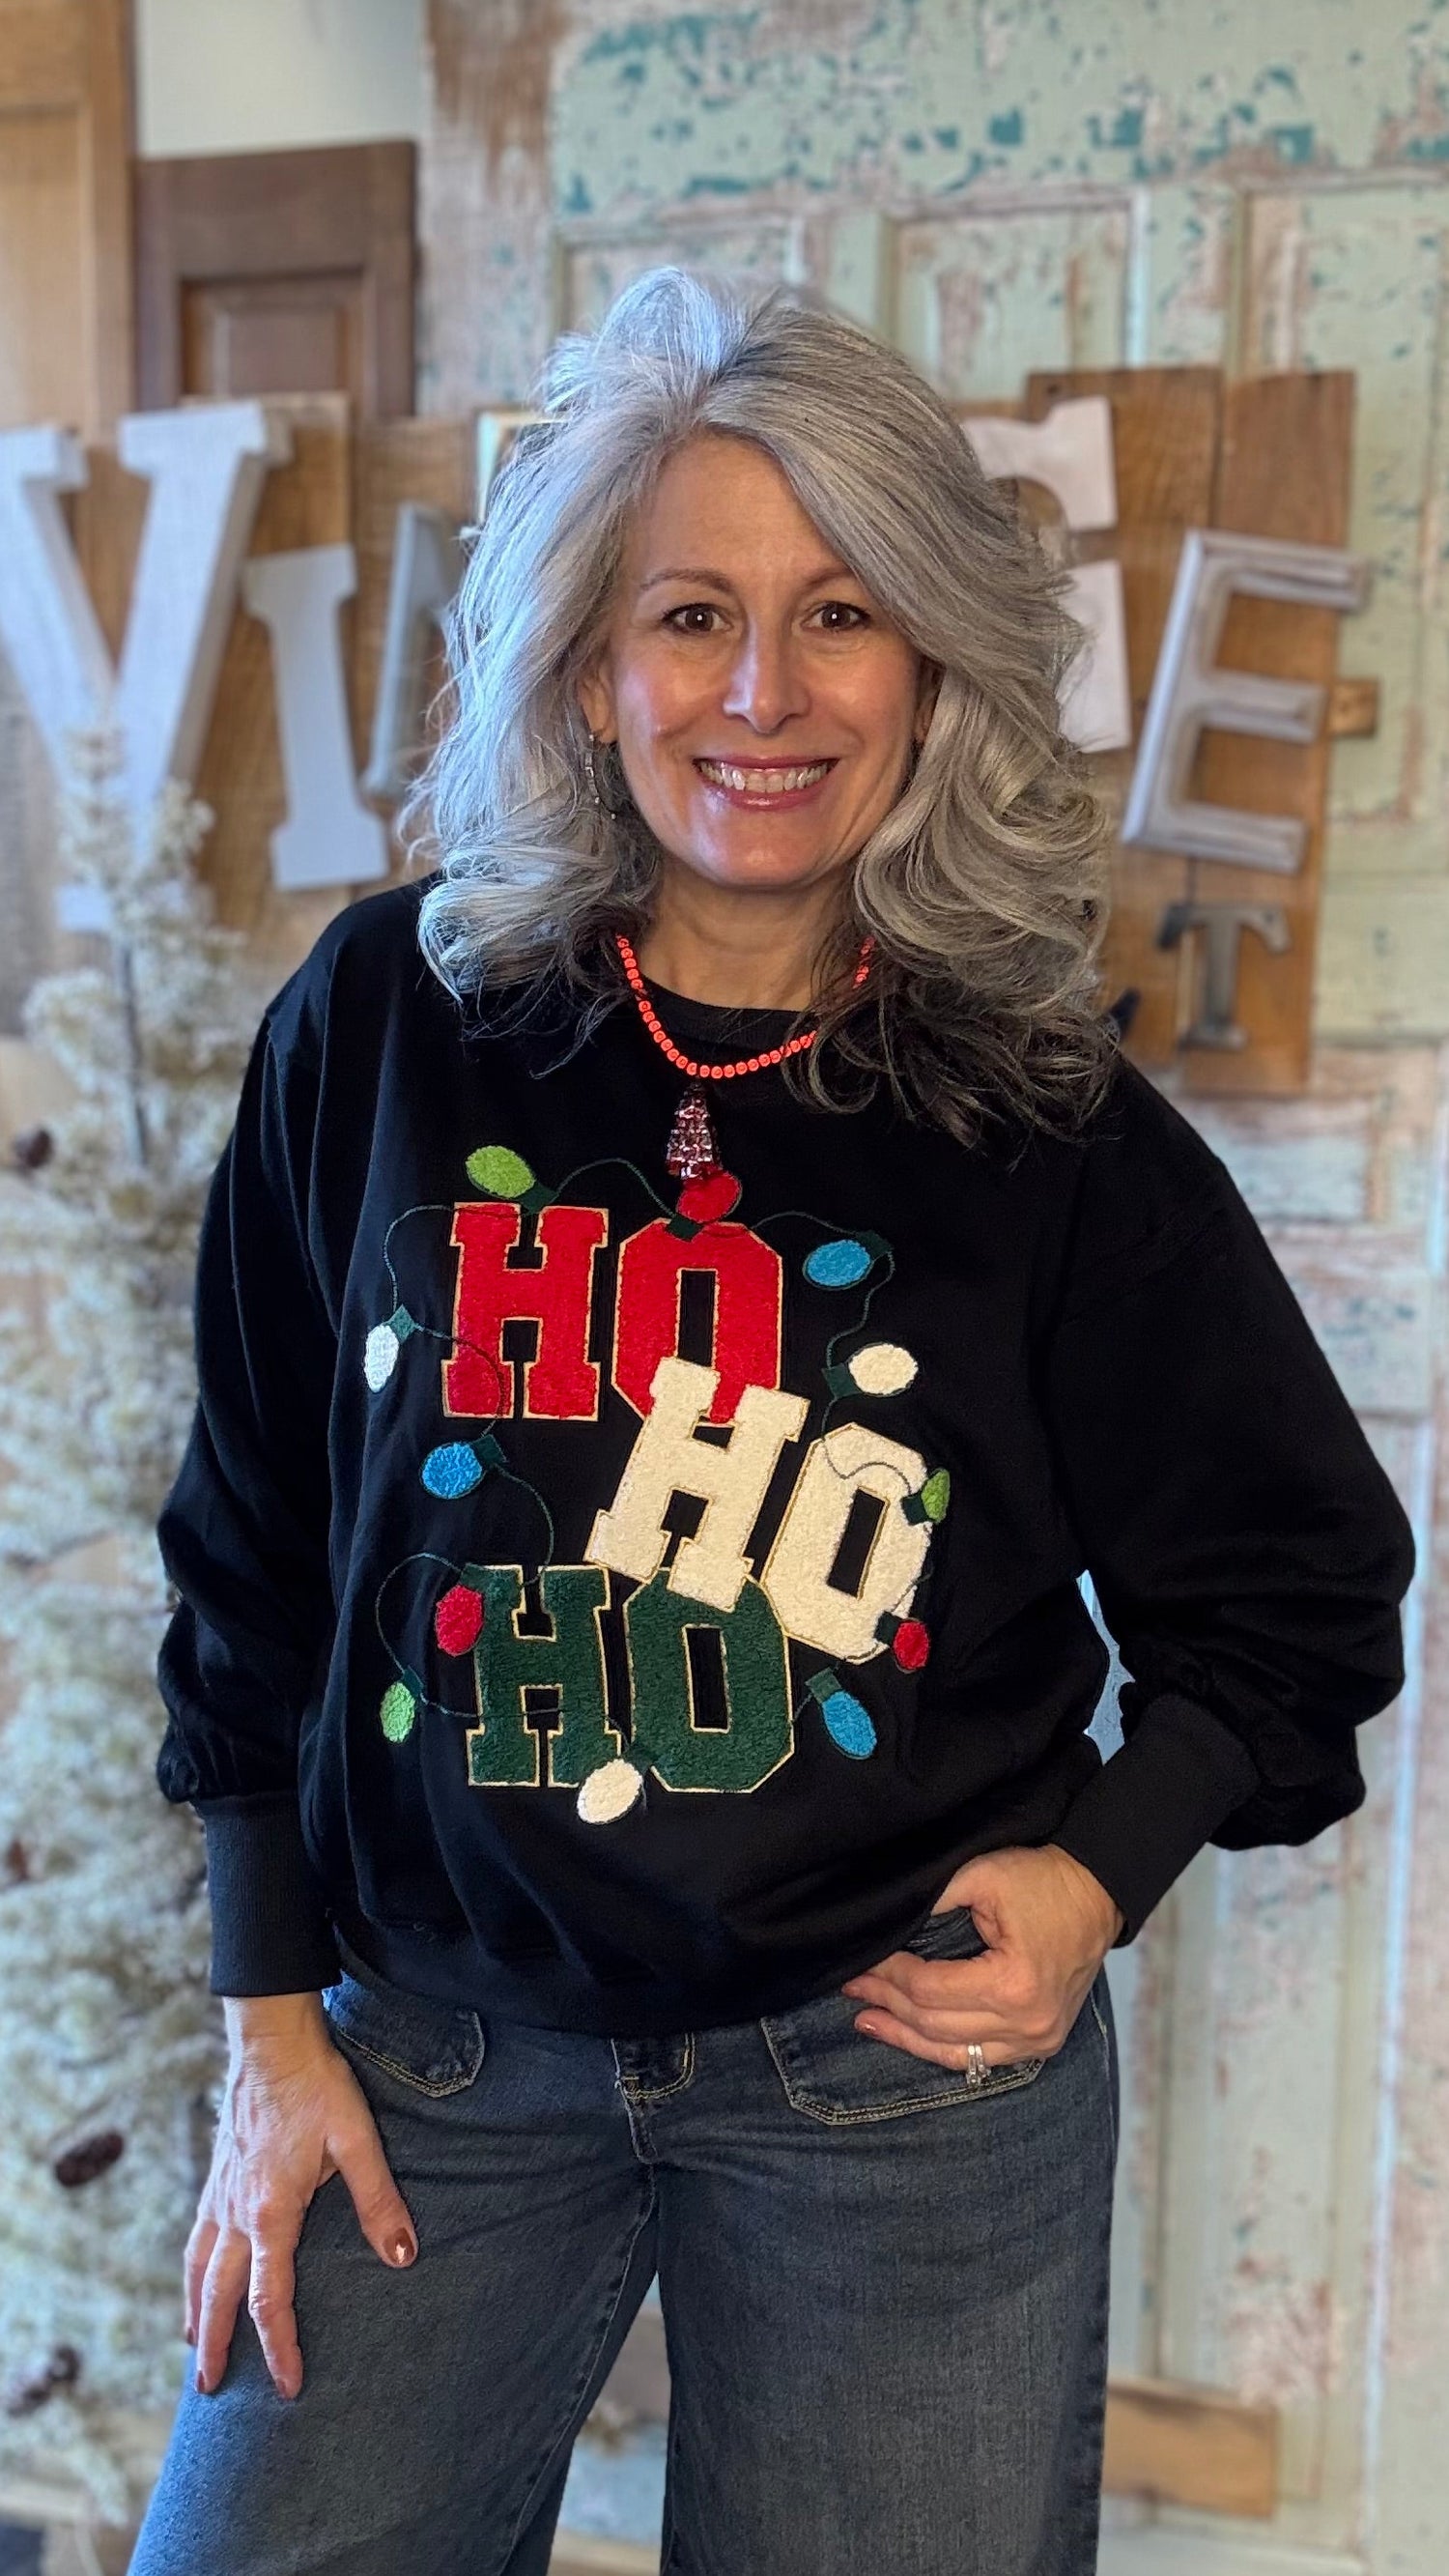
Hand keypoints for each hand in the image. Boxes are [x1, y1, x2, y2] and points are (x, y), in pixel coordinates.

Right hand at [186, 1992, 416, 2403]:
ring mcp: (219, 2195)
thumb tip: (403, 2257)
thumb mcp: (357, 2141)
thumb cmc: (318, 2087)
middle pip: (217, 2295)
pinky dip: (191, 2274)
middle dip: (216, 2346)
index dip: (278, 2345)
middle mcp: (235, 2212)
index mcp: (270, 2212)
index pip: (269, 2298)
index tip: (287, 2384)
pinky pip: (195, 2240)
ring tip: (192, 2351)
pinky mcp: (216, 2178)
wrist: (272, 2041)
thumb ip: (379, 2200)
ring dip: (194, 2315)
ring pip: (198, 2269)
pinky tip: (195, 2282)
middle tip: (211, 2391)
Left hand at [839, 1844, 1124, 2073]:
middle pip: (936, 2024)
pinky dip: (942, 2049)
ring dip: (907, 2037)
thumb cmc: (1041, 1880)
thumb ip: (932, 1900)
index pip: (929, 1989)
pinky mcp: (1042, 2043)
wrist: (1097, 1893)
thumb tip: (886, 1924)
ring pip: (954, 2053)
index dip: (888, 1976)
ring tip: (867, 2021)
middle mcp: (1027, 2023)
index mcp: (1013, 1984)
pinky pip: (980, 2059)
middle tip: (852, 1988)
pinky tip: (913, 2037)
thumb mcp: (983, 1875)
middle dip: (888, 2004)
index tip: (861, 1962)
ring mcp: (1038, 2040)